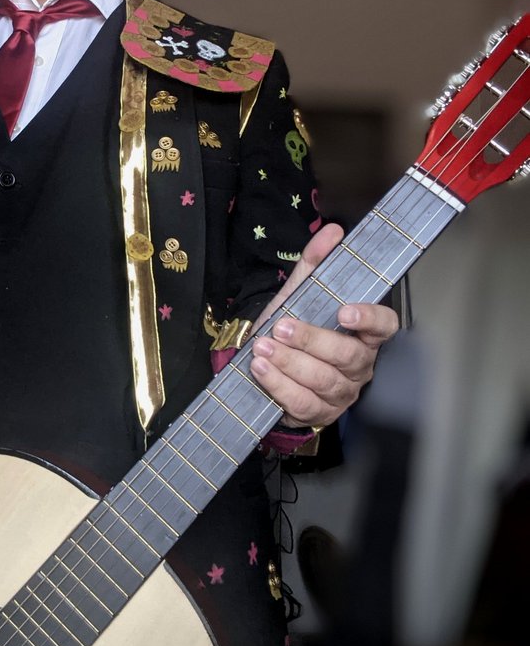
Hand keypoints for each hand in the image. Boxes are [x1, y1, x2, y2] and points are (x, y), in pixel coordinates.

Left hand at [249, 224, 398, 429]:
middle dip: (312, 340)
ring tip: (263, 346)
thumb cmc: (294, 328)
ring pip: (324, 380)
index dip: (370, 318)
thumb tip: (331, 232)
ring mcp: (341, 392)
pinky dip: (279, 385)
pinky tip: (260, 368)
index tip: (345, 310)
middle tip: (282, 326)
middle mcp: (359, 365)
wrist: (268, 364)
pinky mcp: (318, 413)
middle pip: (347, 355)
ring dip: (290, 362)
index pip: (384, 326)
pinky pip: (302, 402)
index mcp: (363, 334)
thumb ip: (316, 264)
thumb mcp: (302, 294)